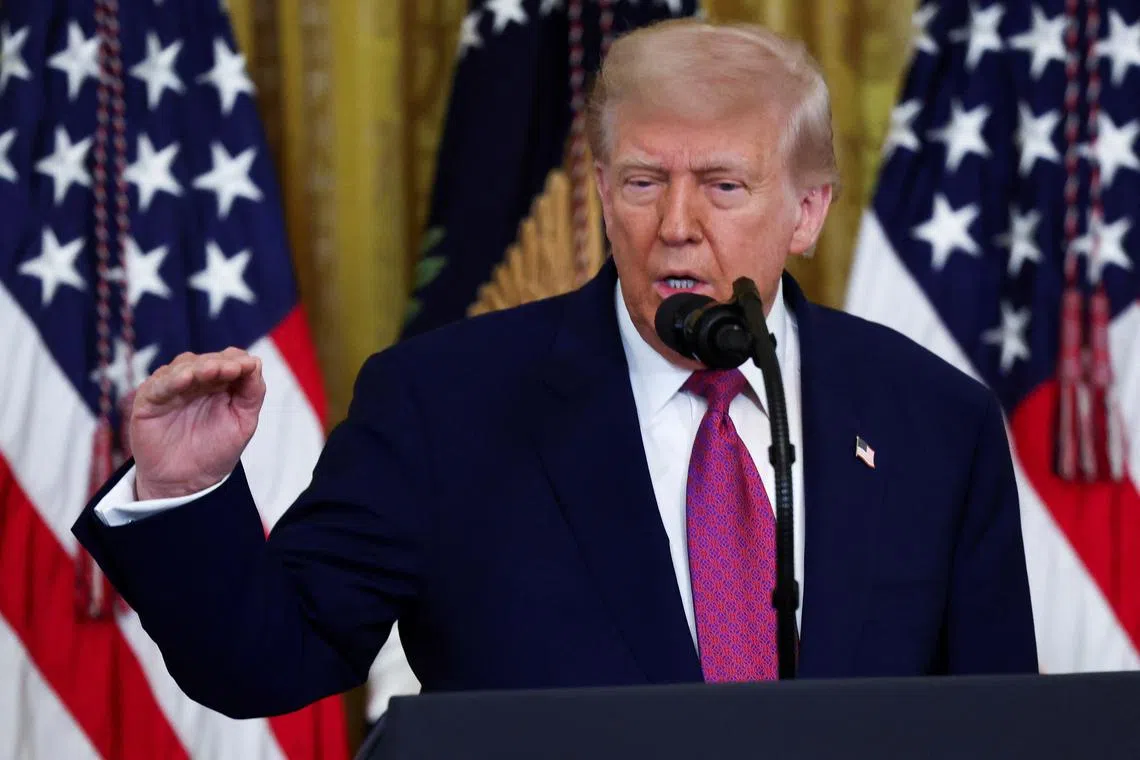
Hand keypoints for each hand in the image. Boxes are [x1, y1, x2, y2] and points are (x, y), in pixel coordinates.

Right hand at [130, 348, 265, 500]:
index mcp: (219, 384)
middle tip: (232, 368)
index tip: (249, 366)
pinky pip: (158, 386)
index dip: (238, 361)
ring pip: (182, 367)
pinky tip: (185, 379)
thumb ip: (252, 393)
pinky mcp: (148, 400)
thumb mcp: (243, 423)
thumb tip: (255, 361)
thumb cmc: (215, 451)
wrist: (187, 483)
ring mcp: (171, 389)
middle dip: (220, 363)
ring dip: (198, 367)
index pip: (229, 361)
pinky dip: (171, 381)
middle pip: (206, 361)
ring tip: (211, 371)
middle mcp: (194, 382)